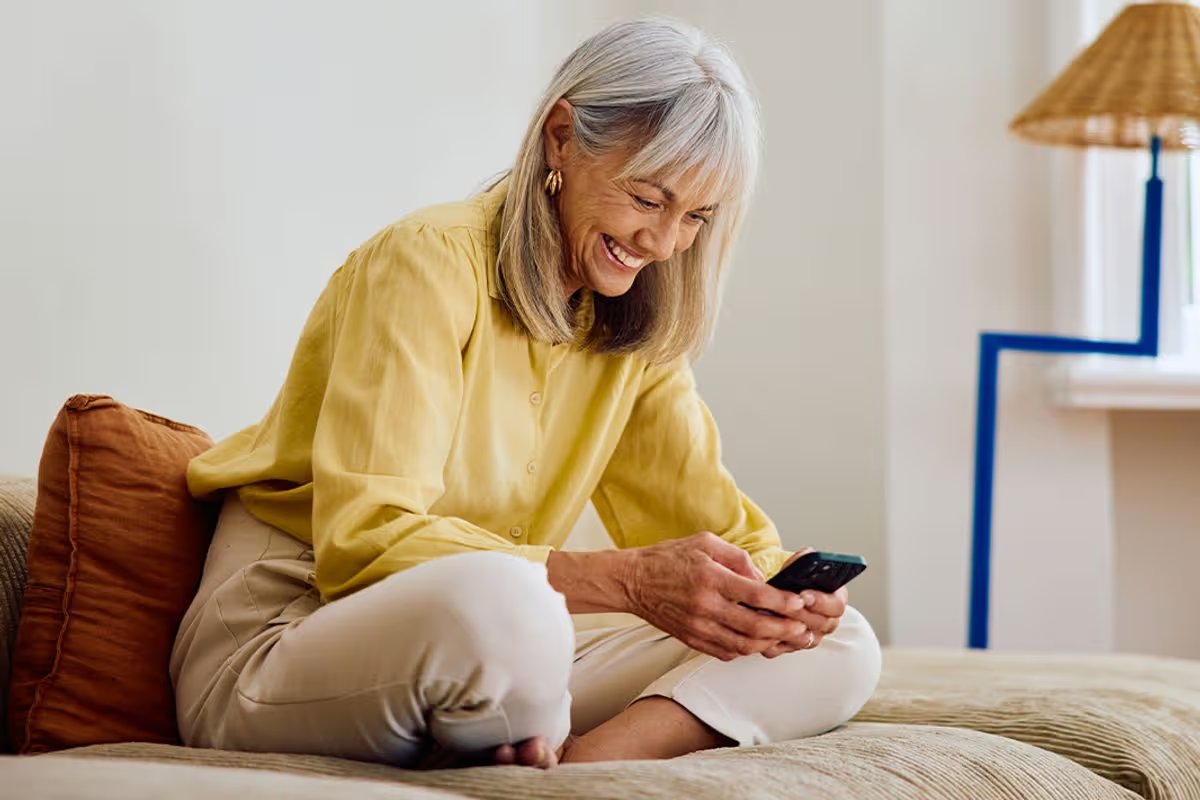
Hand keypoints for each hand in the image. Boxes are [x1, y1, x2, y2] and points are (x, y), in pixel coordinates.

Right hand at [618, 532, 813, 660]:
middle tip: (801, 628)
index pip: (755, 594)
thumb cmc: (668, 558)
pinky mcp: (691, 639)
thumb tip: (761, 578)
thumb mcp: (705, 542)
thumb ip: (737, 558)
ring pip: (742, 645)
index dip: (782, 601)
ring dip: (768, 643)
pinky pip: (725, 652)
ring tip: (785, 638)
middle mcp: (704, 605)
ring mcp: (697, 626)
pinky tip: (757, 642)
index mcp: (710, 577)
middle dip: (784, 629)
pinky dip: (746, 650)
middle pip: (754, 626)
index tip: (799, 602)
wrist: (632, 581)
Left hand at [760, 548, 848, 657]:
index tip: (804, 594)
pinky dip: (770, 640)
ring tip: (768, 614)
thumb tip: (807, 555)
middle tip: (784, 605)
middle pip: (819, 624)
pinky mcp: (791, 646)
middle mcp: (827, 621)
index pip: (836, 606)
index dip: (821, 601)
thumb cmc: (792, 577)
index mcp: (835, 600)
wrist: (779, 589)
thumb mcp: (799, 564)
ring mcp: (811, 636)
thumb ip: (805, 560)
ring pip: (801, 639)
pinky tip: (760, 629)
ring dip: (784, 628)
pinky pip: (782, 648)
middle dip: (799, 613)